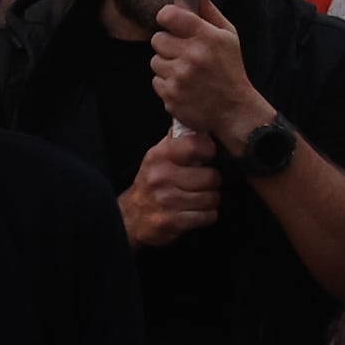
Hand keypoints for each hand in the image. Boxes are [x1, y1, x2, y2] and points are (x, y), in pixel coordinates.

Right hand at [124, 127, 223, 248]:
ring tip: (199, 198)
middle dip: (212, 182)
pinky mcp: (172, 222)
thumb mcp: (159, 156)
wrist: (131, 216)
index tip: (207, 157)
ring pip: (212, 198)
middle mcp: (162, 176)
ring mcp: (166, 200)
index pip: (196, 145)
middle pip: (211, 177)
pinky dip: (206, 216)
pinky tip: (195, 212)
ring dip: (210, 200)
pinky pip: (208, 216)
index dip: (208, 151)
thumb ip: (178, 139)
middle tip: (204, 184)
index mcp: (160, 156)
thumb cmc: (152, 182)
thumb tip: (200, 122)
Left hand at [149, 0, 263, 143]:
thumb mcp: (228, 36)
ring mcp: (180, 78)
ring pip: (155, 61)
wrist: (234, 111)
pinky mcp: (171, 96)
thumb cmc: (231, 69)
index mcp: (207, 37)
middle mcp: (192, 56)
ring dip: (166, 65)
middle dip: (168, 44)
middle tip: (183, 52)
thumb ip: (209, 11)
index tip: (172, 23)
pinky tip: (183, 86)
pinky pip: (156, 81)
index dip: (167, 18)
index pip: (169, 16)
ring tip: (185, 71)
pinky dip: (167, 84)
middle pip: (157, 39)